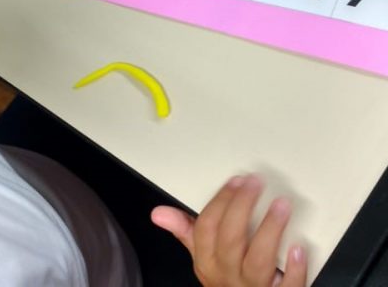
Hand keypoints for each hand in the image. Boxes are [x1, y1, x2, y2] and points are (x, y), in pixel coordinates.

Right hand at [151, 175, 306, 286]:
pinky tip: (299, 247)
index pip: (206, 227)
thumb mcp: (203, 257)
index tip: (237, 180)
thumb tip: (158, 213)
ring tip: (281, 204)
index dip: (220, 201)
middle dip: (242, 207)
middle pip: (230, 239)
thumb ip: (186, 231)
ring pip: (258, 261)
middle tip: (256, 183)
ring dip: (271, 230)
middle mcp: (226, 275)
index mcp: (206, 262)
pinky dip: (294, 269)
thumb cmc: (225, 280)